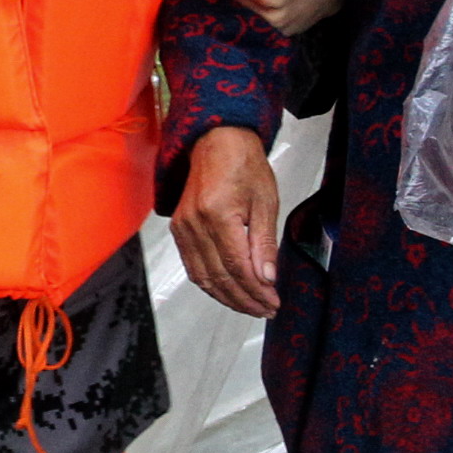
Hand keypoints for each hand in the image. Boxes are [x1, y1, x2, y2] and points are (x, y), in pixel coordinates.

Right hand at [171, 124, 283, 316]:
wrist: (217, 142)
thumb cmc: (244, 165)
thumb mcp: (266, 202)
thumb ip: (265, 243)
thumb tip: (267, 278)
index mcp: (217, 213)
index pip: (237, 266)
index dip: (256, 290)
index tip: (274, 302)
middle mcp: (194, 224)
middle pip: (219, 276)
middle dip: (244, 299)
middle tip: (266, 309)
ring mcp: (183, 228)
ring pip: (203, 277)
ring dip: (227, 297)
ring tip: (251, 307)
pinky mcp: (179, 230)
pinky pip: (192, 267)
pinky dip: (210, 285)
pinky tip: (228, 292)